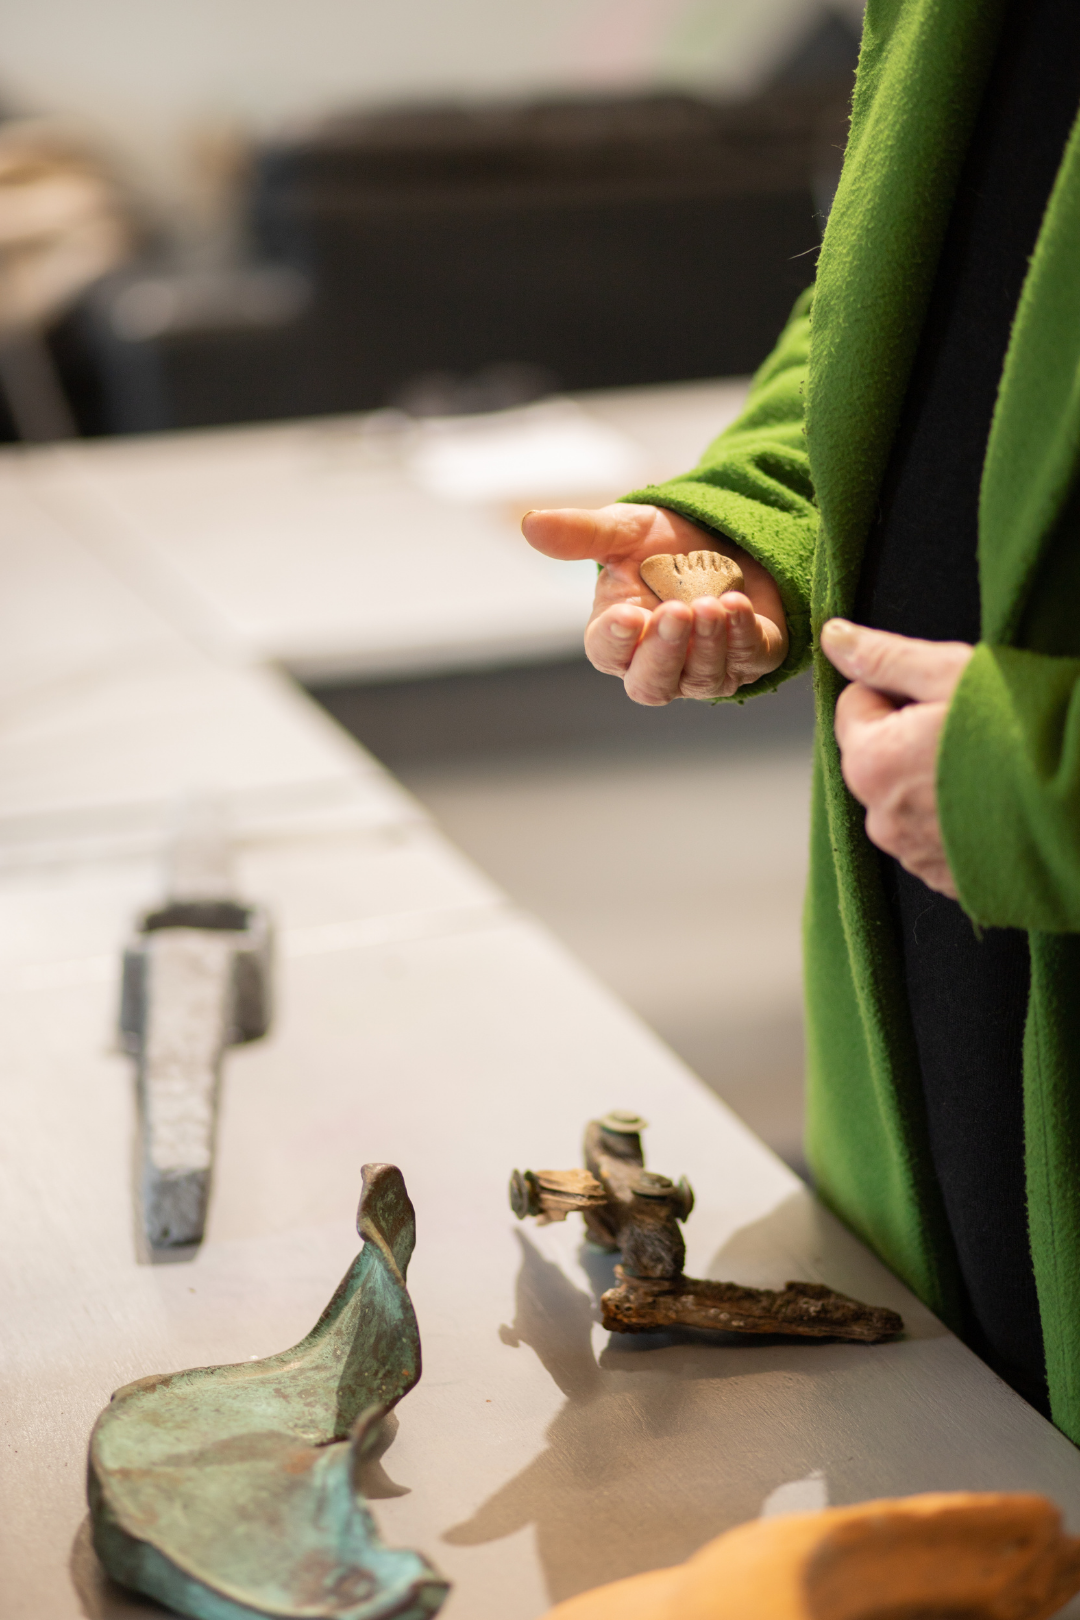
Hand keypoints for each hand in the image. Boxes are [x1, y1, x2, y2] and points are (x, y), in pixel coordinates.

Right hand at [522, 504, 786, 704]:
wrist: (726, 534)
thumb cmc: (663, 544)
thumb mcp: (622, 531)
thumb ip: (579, 534)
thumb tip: (529, 523)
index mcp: (617, 636)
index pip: (607, 652)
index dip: (615, 640)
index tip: (627, 615)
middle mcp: (658, 662)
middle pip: (652, 683)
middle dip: (664, 651)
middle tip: (675, 612)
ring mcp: (705, 668)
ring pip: (702, 678)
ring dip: (707, 643)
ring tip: (713, 604)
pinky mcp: (751, 657)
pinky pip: (749, 661)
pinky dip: (743, 636)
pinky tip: (738, 605)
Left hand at [821, 619, 973, 896]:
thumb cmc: (1024, 733)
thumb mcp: (952, 674)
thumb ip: (885, 657)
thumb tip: (834, 637)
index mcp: (870, 763)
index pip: (855, 705)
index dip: (897, 689)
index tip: (941, 695)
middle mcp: (881, 819)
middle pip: (878, 756)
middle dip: (912, 737)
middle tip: (972, 728)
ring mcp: (914, 855)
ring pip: (907, 799)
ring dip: (935, 781)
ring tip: (989, 768)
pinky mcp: (947, 880)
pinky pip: (936, 837)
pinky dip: (956, 819)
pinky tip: (995, 804)